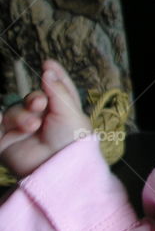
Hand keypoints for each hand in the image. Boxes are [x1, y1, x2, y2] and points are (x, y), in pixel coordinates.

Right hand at [0, 59, 90, 176]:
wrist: (58, 168)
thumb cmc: (72, 141)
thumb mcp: (69, 112)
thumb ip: (57, 90)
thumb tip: (48, 69)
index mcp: (62, 111)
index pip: (56, 89)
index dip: (52, 75)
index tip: (48, 62)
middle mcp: (42, 119)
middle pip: (30, 99)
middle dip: (33, 99)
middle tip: (40, 104)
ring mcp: (22, 131)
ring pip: (12, 112)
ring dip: (20, 115)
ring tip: (32, 125)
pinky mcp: (6, 144)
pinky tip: (0, 120)